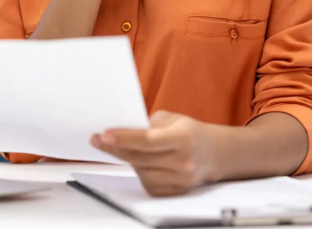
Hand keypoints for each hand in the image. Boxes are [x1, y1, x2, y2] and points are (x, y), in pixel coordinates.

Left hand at [91, 111, 218, 196]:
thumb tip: (119, 130)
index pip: (148, 140)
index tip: (104, 135)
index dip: (124, 138)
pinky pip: (149, 185)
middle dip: (115, 148)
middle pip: (141, 158)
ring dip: (129, 160)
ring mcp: (181, 180)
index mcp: (183, 138)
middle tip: (97, 140)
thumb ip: (148, 124)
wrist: (213, 153)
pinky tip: (142, 162)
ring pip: (142, 173)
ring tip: (127, 149)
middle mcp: (184, 161)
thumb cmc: (188, 132)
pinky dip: (141, 173)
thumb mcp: (171, 119)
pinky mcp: (177, 192)